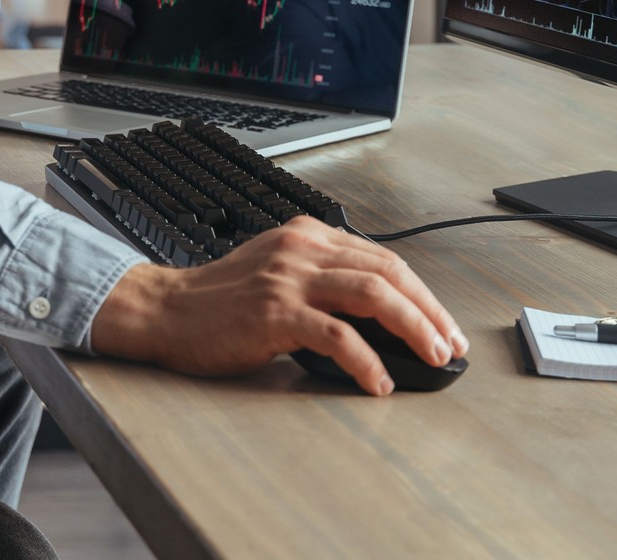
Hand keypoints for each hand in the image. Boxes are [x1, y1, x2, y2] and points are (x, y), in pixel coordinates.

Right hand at [89, 217, 467, 395]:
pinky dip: (366, 361)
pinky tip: (378, 381)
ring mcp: (289, 278)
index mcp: (308, 235)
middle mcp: (303, 248)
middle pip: (389, 273)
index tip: (443, 324)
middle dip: (429, 311)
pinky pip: (337, 335)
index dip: (422, 293)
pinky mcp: (275, 312)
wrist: (166, 310)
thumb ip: (323, 281)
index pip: (383, 259)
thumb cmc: (222, 301)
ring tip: (432, 358)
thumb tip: (382, 319)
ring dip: (413, 329)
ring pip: (373, 296)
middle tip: (450, 344)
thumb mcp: (279, 272)